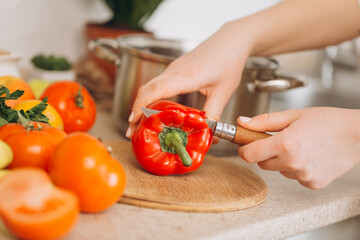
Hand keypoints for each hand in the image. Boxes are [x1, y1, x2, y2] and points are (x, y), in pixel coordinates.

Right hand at [127, 23, 252, 137]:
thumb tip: (208, 135)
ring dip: (140, 104)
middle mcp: (175, 70)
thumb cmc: (228, 61)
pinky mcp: (174, 70)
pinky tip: (151, 111)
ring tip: (138, 125)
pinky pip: (155, 84)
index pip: (157, 89)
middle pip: (146, 88)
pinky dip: (148, 98)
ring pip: (148, 86)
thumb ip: (213, 114)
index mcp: (188, 75)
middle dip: (135, 110)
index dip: (142, 105)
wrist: (230, 40)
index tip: (133, 120)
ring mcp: (172, 69)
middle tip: (132, 132)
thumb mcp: (223, 92)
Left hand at [237, 107, 359, 188]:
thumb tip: (242, 122)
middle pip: (262, 163)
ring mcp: (303, 176)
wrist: (358, 135)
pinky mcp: (312, 184)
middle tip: (279, 140)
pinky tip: (309, 156)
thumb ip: (264, 121)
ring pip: (279, 170)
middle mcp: (292, 163)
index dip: (244, 149)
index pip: (249, 155)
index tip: (245, 145)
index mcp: (285, 144)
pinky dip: (296, 168)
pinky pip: (294, 176)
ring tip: (300, 146)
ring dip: (282, 160)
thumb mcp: (293, 115)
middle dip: (264, 153)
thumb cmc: (328, 122)